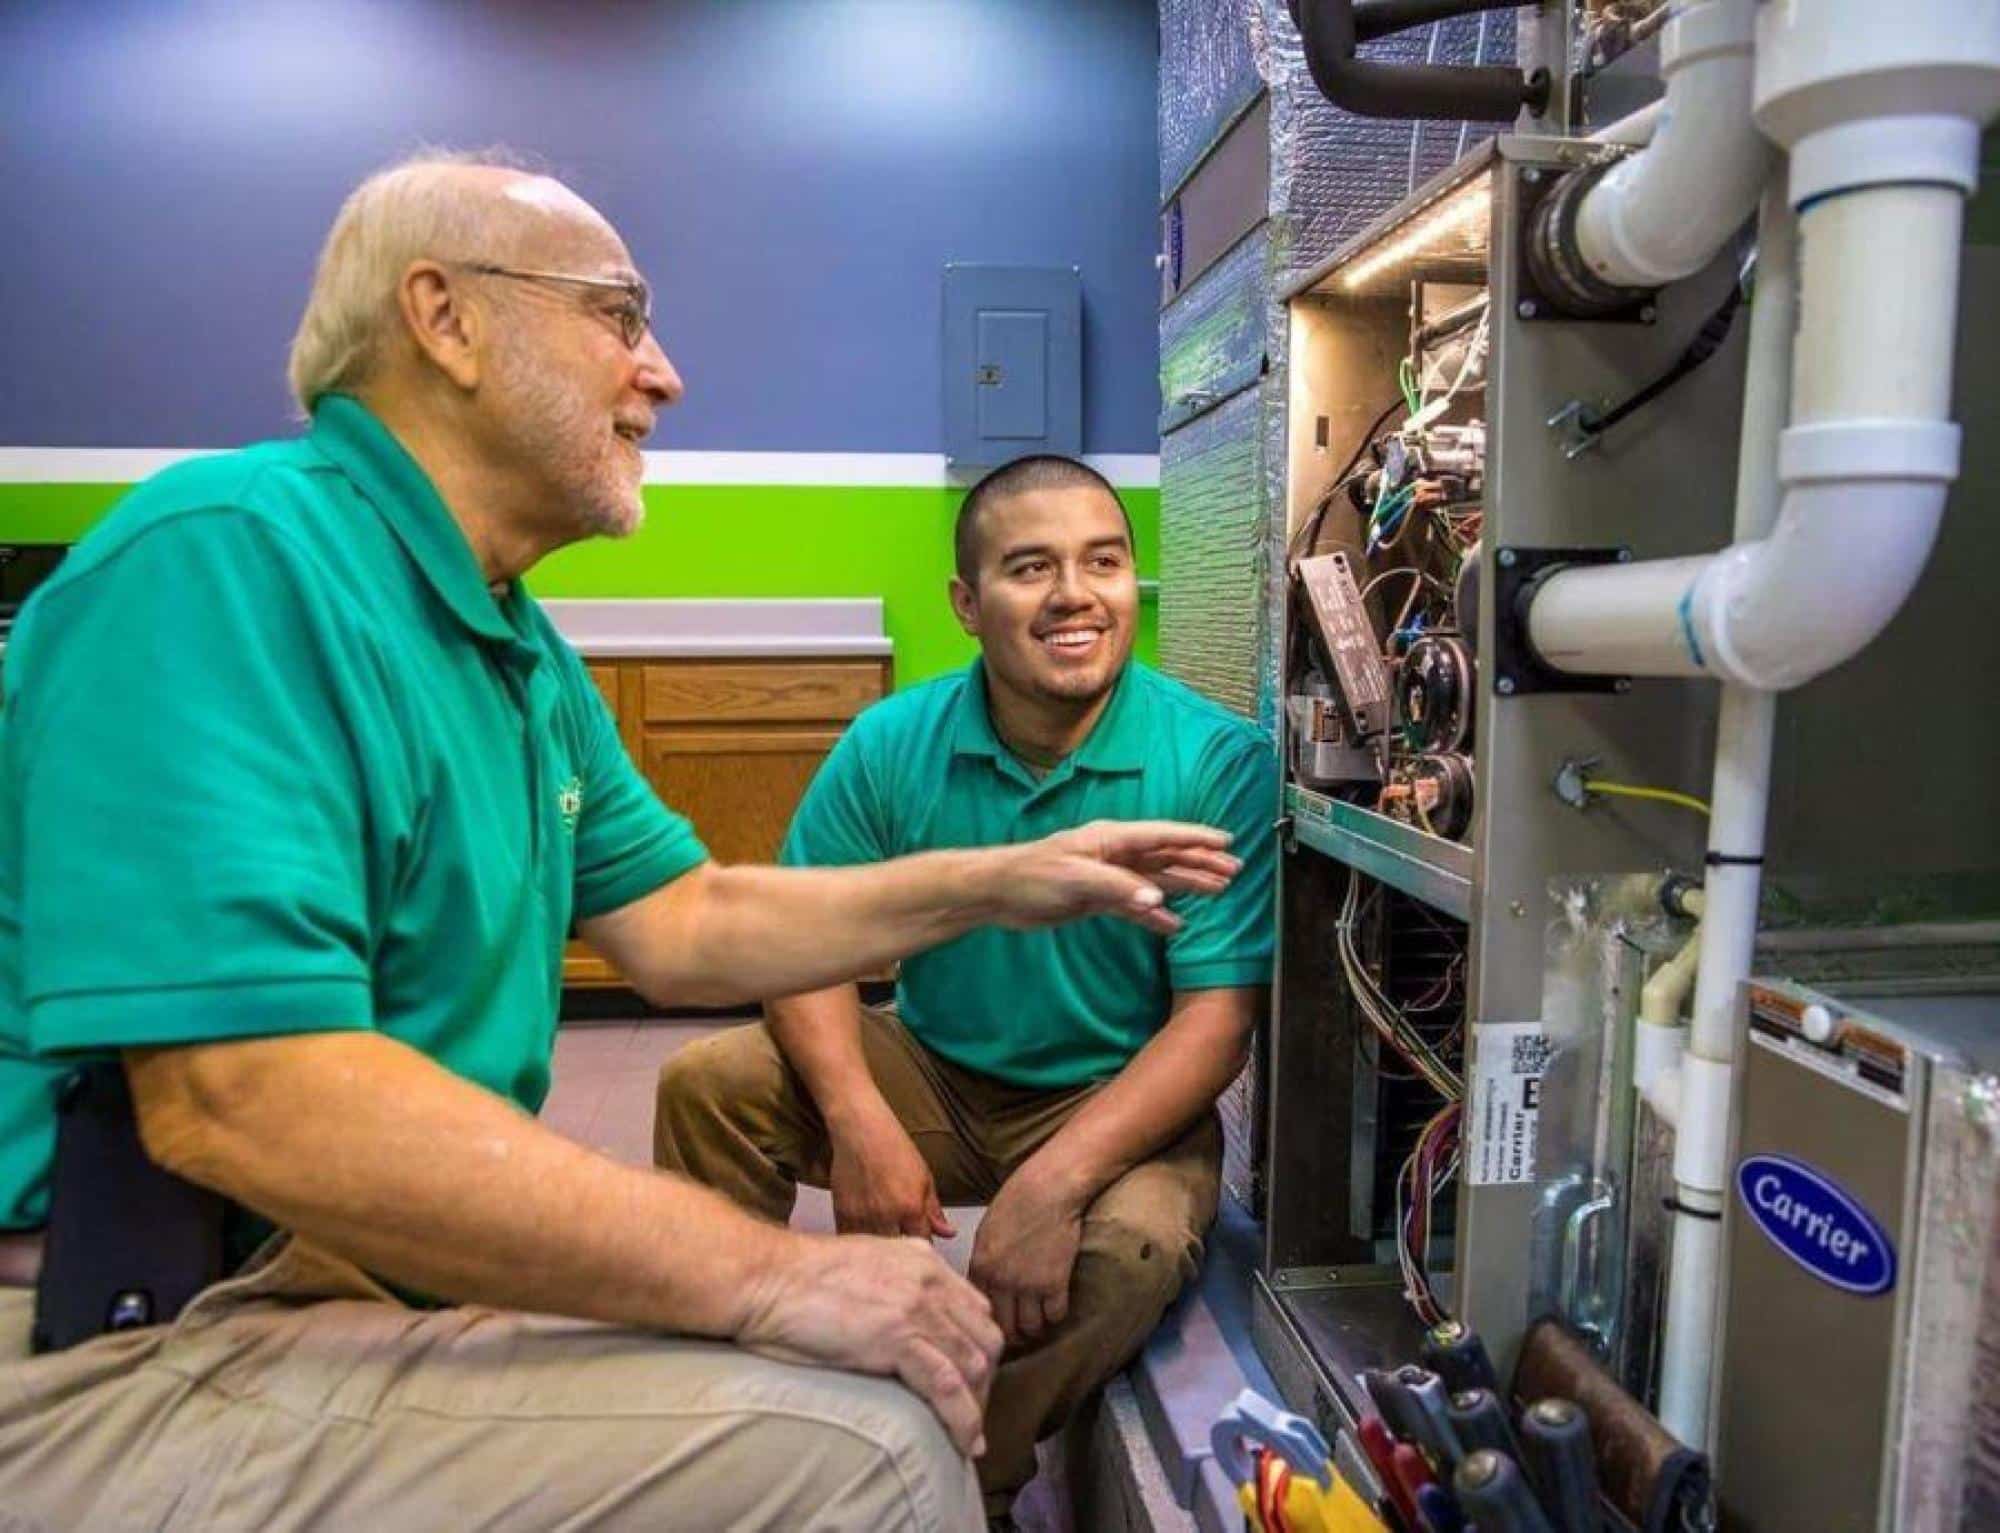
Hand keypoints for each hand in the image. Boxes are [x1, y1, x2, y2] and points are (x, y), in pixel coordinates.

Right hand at [735, 1230, 1003, 1455]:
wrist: (767, 1276)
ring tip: (967, 1436)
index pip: (975, 1310)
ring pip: (973, 1364)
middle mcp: (929, 1280)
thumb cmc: (797, 1278)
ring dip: (977, 1405)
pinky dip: (962, 1419)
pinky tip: (966, 1442)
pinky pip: (947, 1385)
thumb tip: (898, 1316)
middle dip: (984, 1381)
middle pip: (983, 1338)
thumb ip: (892, 1283)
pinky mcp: (897, 1337)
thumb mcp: (863, 1265)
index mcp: (922, 1260)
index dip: (977, 1350)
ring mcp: (916, 1307)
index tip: (969, 1383)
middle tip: (969, 1413)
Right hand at [828, 1101, 956, 1239]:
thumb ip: (934, 1210)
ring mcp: (862, 1216)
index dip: (925, 1249)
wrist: (860, 1130)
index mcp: (911, 1207)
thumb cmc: (895, 1148)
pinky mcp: (842, 1214)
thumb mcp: (924, 1176)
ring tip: (884, 1246)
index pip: (922, 1243)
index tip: (923, 1248)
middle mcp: (886, 1215)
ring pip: (873, 1250)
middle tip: (904, 1250)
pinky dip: (860, 1244)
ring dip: (880, 1252)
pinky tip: (866, 1239)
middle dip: (903, 1254)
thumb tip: (948, 1234)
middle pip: (897, 1252)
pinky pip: (852, 1240)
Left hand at [967, 1168, 1085, 1349]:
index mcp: (980, 1266)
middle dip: (1011, 1335)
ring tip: (1038, 1321)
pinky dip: (1056, 1315)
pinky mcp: (1055, 1283)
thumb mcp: (988, 1231)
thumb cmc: (1019, 1201)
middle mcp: (1001, 1280)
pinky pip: (1055, 1315)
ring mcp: (1028, 1284)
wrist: (1049, 1188)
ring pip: (1030, 1327)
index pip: (978, 1311)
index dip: (988, 1322)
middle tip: (1019, 1334)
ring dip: (1035, 1327)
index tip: (996, 1327)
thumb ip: (984, 1262)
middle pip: (1003, 1327)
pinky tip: (1055, 1305)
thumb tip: (986, 1287)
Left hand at [989, 820, 1240, 935]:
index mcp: (1111, 839)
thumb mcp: (1075, 877)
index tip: (1225, 841)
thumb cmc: (1031, 874)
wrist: (999, 894)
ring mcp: (1108, 876)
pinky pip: (1136, 905)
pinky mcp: (1098, 899)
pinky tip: (1174, 924)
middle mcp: (1114, 854)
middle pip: (1167, 856)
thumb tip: (1155, 899)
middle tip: (1232, 870)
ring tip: (1217, 890)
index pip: (1163, 836)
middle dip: (1200, 862)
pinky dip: (1156, 914)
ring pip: (1157, 880)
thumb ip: (1118, 888)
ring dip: (1186, 885)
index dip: (1195, 838)